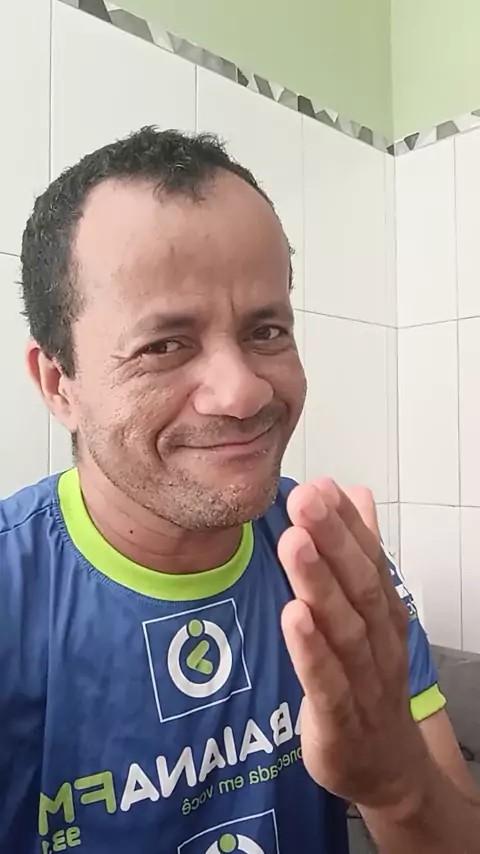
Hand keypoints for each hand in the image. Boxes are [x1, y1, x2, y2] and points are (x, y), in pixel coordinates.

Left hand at [278, 478, 428, 812]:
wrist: (388, 766)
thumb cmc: (372, 677)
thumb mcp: (370, 611)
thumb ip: (361, 552)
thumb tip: (355, 493)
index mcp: (384, 612)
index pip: (368, 560)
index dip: (345, 522)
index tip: (319, 484)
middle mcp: (380, 641)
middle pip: (358, 586)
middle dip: (332, 540)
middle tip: (305, 499)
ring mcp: (364, 682)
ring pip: (345, 629)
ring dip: (319, 584)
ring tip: (294, 543)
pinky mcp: (340, 721)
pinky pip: (327, 683)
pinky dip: (311, 650)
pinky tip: (292, 616)